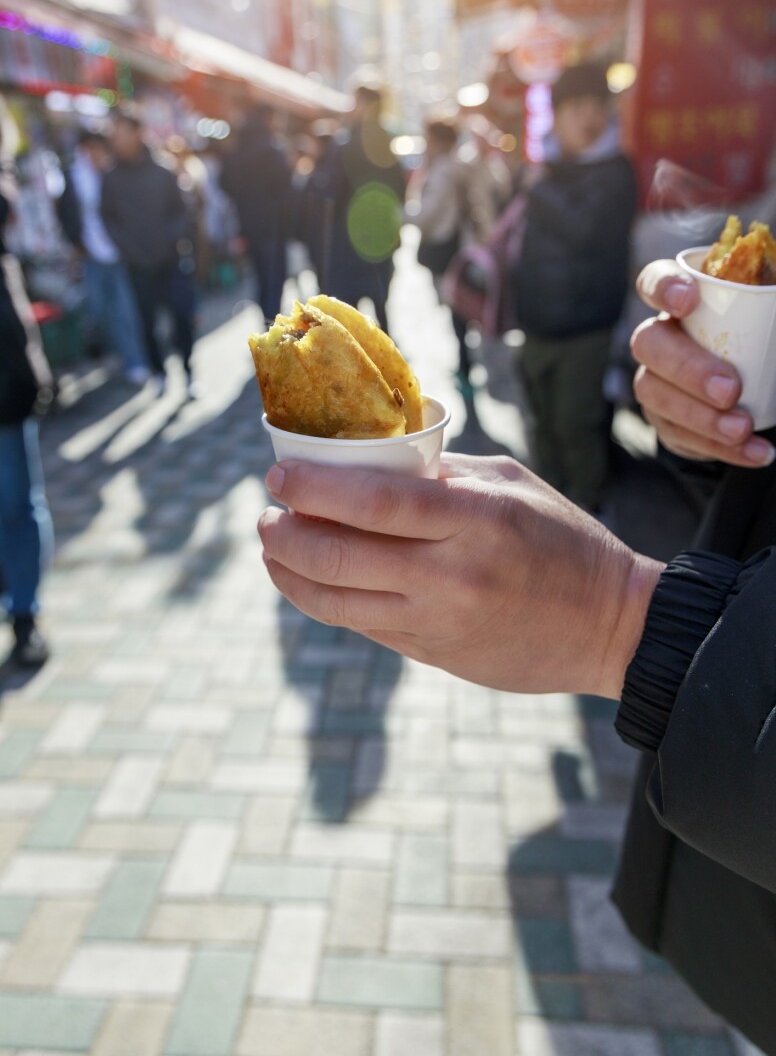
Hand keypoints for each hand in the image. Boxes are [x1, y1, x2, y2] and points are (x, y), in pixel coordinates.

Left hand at [258, 454, 662, 699]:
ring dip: (288, 573)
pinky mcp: (434, 654)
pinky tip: (312, 580)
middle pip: (337, 557)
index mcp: (473, 520)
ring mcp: (438, 622)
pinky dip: (325, 600)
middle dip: (283, 533)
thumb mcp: (511, 485)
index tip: (278, 474)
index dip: (312, 488)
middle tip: (266, 513)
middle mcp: (449, 575)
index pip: (373, 501)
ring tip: (273, 547)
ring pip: (335, 602)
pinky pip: (362, 626)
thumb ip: (442, 475)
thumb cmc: (564, 540)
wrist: (611, 627)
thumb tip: (371, 462)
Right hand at [631, 260, 774, 466]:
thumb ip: (774, 306)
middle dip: (688, 368)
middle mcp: (660, 337)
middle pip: (650, 344)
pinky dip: (719, 447)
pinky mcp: (665, 420)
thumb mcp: (772, 318)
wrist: (762, 387)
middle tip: (730, 390)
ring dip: (701, 416)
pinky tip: (754, 451)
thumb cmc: (764, 338)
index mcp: (682, 299)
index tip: (688, 300)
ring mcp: (655, 380)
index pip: (653, 281)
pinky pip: (680, 436)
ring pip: (655, 394)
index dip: (662, 288)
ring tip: (742, 429)